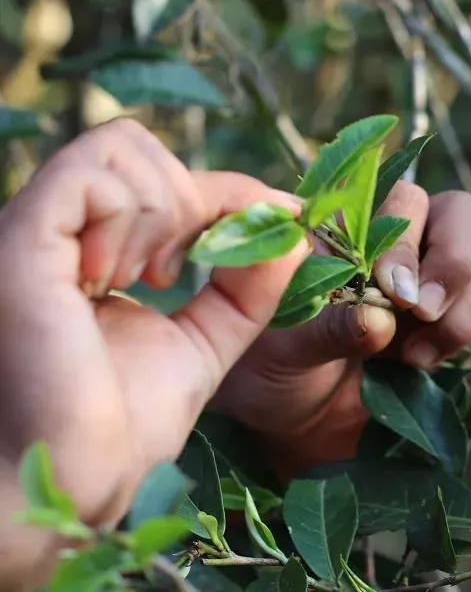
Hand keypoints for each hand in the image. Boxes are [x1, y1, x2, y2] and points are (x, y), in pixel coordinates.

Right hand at [0, 119, 307, 586]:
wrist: (78, 477)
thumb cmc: (123, 423)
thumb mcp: (204, 341)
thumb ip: (244, 289)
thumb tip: (291, 233)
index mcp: (84, 250)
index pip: (155, 176)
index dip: (228, 189)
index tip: (283, 215)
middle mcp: (53, 232)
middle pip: (134, 145)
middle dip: (194, 196)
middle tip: (184, 269)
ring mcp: (32, 232)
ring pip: (116, 147)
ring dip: (164, 209)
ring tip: (152, 279)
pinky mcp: (20, 244)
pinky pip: (92, 175)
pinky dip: (134, 216)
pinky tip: (124, 279)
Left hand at [214, 182, 470, 475]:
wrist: (294, 420)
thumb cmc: (272, 369)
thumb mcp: (283, 349)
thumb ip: (326, 328)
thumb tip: (380, 320)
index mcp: (349, 228)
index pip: (399, 199)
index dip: (405, 242)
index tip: (394, 295)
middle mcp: (402, 239)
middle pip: (460, 213)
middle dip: (453, 266)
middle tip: (423, 316)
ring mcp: (440, 274)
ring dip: (468, 310)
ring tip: (419, 358)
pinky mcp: (466, 309)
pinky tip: (457, 343)